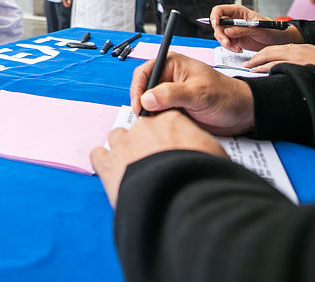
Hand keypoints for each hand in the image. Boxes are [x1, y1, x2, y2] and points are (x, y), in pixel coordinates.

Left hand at [90, 110, 226, 206]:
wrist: (178, 195)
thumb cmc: (200, 175)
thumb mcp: (215, 154)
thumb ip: (203, 147)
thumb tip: (205, 153)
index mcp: (171, 120)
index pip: (166, 119)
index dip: (170, 134)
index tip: (173, 145)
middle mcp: (144, 127)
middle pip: (141, 128)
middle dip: (147, 142)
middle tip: (157, 161)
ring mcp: (123, 143)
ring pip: (118, 137)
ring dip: (124, 149)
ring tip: (135, 167)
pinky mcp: (107, 163)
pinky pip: (99, 156)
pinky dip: (104, 163)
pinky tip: (113, 173)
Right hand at [129, 53, 254, 135]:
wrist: (242, 113)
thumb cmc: (226, 96)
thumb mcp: (198, 93)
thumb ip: (171, 94)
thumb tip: (146, 99)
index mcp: (172, 64)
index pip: (144, 72)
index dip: (138, 89)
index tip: (139, 105)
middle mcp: (169, 77)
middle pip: (143, 89)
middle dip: (143, 104)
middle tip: (146, 119)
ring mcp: (171, 94)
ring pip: (149, 104)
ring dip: (150, 114)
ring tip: (155, 124)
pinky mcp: (174, 108)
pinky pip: (158, 115)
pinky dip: (158, 122)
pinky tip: (163, 127)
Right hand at [208, 3, 300, 51]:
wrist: (278, 42)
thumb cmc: (271, 30)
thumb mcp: (258, 28)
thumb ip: (242, 29)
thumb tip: (228, 31)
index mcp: (238, 12)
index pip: (220, 10)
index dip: (215, 16)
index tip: (215, 24)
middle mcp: (233, 20)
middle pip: (218, 25)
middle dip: (220, 35)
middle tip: (227, 43)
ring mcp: (233, 30)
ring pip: (220, 35)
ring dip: (225, 43)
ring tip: (236, 48)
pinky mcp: (235, 40)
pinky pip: (226, 43)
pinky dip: (230, 48)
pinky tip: (239, 49)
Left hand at [244, 43, 314, 72]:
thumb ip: (304, 61)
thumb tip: (294, 69)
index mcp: (301, 48)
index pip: (278, 48)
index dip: (265, 53)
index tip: (257, 58)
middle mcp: (297, 50)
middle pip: (271, 50)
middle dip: (257, 56)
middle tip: (247, 63)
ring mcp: (297, 57)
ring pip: (271, 56)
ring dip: (258, 62)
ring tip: (249, 68)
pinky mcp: (297, 65)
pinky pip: (277, 65)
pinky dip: (265, 67)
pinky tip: (258, 71)